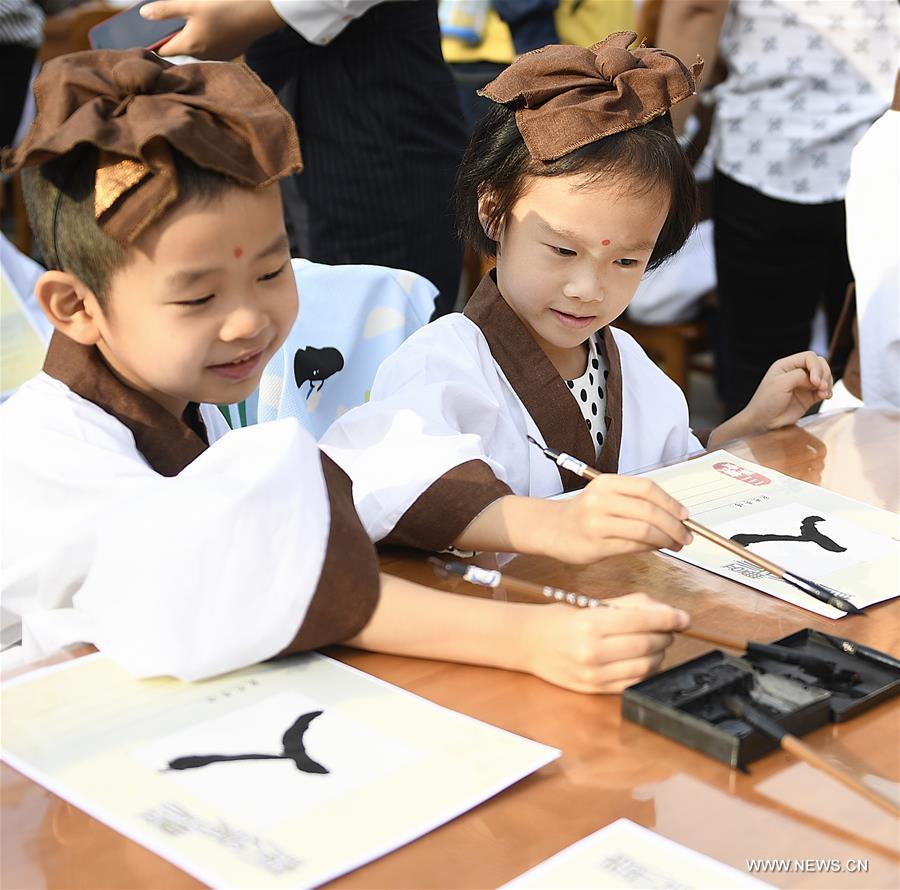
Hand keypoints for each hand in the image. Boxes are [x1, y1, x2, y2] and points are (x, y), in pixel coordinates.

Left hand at [141, 0, 283, 58]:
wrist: (258, 13)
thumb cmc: (222, 6)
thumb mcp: (189, 4)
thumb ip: (165, 10)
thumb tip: (144, 15)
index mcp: (189, 45)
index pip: (164, 51)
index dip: (154, 44)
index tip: (148, 36)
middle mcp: (203, 56)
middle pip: (181, 49)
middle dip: (174, 39)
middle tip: (169, 24)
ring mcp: (219, 55)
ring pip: (198, 49)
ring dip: (192, 39)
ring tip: (191, 23)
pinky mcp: (231, 52)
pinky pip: (213, 47)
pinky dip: (208, 39)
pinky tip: (212, 26)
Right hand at [522, 593, 689, 692]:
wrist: (526, 643)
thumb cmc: (558, 620)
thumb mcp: (590, 604)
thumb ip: (628, 605)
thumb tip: (663, 610)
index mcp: (590, 623)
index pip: (641, 621)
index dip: (668, 618)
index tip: (683, 617)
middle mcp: (592, 651)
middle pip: (646, 644)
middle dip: (666, 635)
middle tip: (670, 628)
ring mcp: (593, 674)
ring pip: (644, 667)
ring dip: (659, 654)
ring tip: (657, 643)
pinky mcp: (594, 689)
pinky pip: (632, 683)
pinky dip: (646, 671)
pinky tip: (645, 660)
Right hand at [545, 474, 691, 562]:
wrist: (551, 528)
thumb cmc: (584, 513)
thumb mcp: (606, 496)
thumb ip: (635, 502)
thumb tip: (673, 516)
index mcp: (606, 483)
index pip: (647, 488)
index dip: (671, 502)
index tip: (685, 515)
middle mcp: (600, 500)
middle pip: (649, 511)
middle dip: (674, 525)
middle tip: (686, 535)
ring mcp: (597, 523)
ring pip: (644, 530)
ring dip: (665, 539)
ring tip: (674, 544)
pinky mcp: (596, 545)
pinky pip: (633, 547)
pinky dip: (650, 548)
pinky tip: (656, 548)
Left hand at [708, 352, 832, 447]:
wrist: (764, 421)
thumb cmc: (766, 401)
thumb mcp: (780, 383)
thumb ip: (799, 375)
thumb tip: (815, 378)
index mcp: (786, 365)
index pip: (809, 357)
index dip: (816, 366)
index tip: (815, 381)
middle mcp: (796, 372)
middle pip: (819, 364)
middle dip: (824, 374)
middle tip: (821, 387)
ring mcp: (803, 384)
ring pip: (824, 376)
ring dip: (828, 383)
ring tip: (824, 394)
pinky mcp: (809, 396)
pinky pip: (824, 390)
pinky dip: (828, 392)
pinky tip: (825, 397)